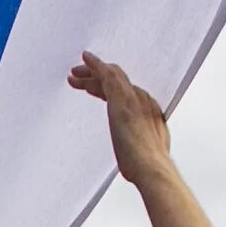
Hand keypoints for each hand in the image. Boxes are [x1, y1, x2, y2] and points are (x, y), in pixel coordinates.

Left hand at [68, 51, 172, 185]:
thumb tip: (133, 157)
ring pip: (111, 76)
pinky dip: (96, 65)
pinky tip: (85, 58)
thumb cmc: (147, 167)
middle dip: (97, 78)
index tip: (94, 89)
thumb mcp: (142, 152)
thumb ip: (137, 146)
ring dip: (91, 73)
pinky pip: (107, 74)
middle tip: (79, 77)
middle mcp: (143, 99)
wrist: (152, 168)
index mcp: (149, 111)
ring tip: (74, 73)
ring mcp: (133, 97)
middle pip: (118, 81)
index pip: (125, 94)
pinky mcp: (122, 98)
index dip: (107, 90)